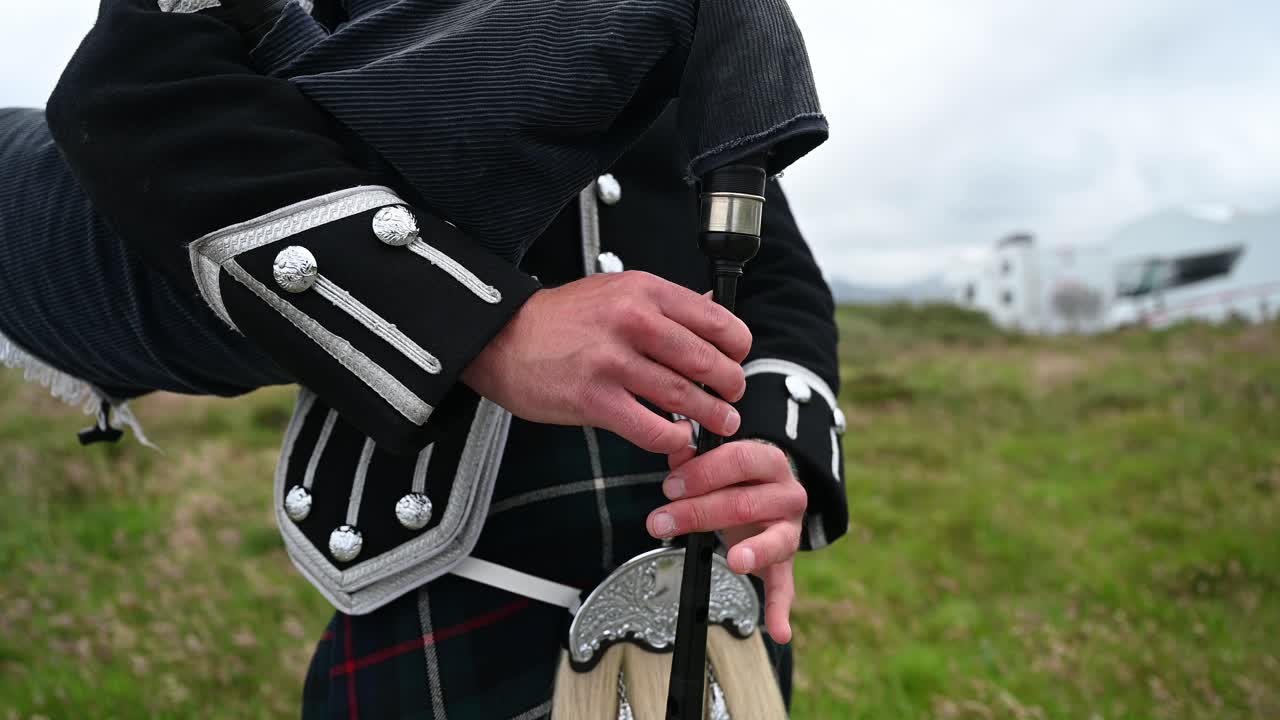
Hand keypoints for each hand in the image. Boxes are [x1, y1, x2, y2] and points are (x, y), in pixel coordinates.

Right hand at [461, 271, 751, 453]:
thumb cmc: (561, 319)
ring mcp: (612, 362)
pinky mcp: (594, 399)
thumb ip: (665, 303)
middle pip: (707, 361)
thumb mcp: (616, 291)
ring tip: (721, 423)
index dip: (737, 347)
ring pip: (684, 397)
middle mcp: (632, 321)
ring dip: (712, 416)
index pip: (716, 320)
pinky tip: (679, 439)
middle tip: (733, 397)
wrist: (502, 338)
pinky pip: (652, 429)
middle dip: (730, 386)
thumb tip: (711, 305)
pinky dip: (674, 439)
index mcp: (643, 291)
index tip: (736, 359)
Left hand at [646, 438, 806, 642]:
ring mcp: (791, 530)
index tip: (668, 485)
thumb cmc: (733, 477)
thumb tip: (674, 444)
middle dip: (699, 511)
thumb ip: (694, 457)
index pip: (739, 459)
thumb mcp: (716, 463)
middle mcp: (788, 493)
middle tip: (662, 521)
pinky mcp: (787, 562)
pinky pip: (786, 586)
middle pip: (746, 502)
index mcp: (769, 461)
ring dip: (751, 553)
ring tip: (735, 561)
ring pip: (774, 541)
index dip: (703, 471)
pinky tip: (778, 630)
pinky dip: (781, 610)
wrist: (768, 495)